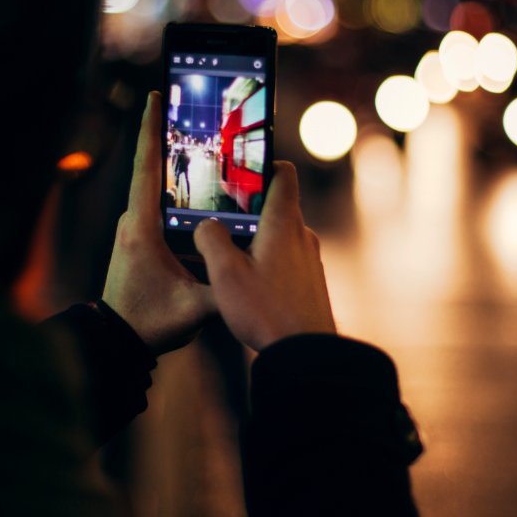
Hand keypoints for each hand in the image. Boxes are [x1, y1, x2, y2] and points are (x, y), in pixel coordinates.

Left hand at [102, 91, 213, 354]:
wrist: (117, 341)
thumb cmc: (149, 322)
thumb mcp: (195, 309)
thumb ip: (228, 288)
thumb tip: (260, 269)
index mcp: (142, 228)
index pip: (147, 168)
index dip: (152, 131)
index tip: (154, 96)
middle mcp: (133, 221)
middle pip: (152, 167)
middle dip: (167, 134)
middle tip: (184, 104)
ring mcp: (133, 229)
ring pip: (155, 186)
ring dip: (171, 160)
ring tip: (194, 134)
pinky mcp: (139, 238)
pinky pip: (158, 203)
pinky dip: (174, 187)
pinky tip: (196, 181)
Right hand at [193, 161, 335, 351]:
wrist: (306, 352)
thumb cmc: (267, 310)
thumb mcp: (225, 274)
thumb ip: (211, 239)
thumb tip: (206, 224)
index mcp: (284, 222)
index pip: (284, 173)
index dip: (265, 164)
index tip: (241, 170)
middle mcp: (302, 234)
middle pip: (277, 204)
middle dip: (249, 207)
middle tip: (220, 217)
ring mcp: (310, 258)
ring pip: (280, 234)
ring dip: (256, 237)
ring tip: (229, 255)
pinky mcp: (310, 280)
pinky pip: (287, 257)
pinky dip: (268, 259)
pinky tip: (249, 281)